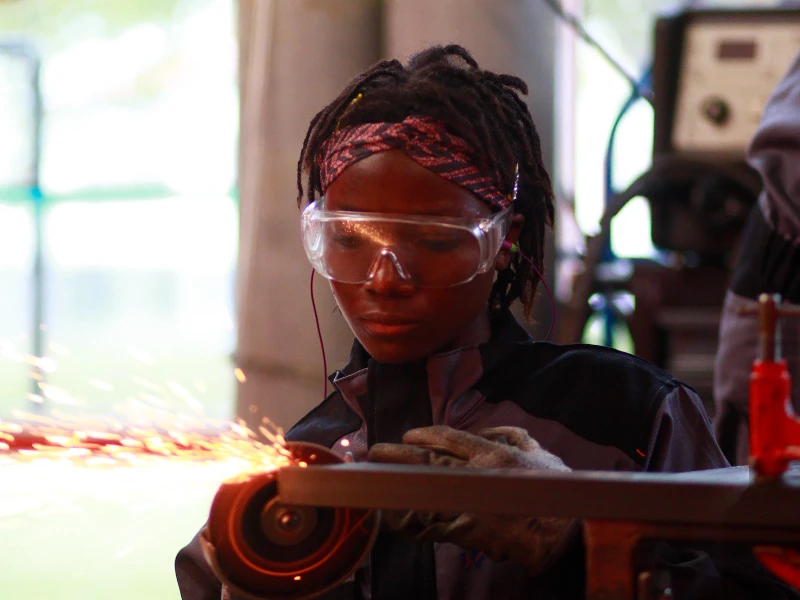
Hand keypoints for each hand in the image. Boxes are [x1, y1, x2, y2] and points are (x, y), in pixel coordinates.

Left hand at [368, 425, 580, 575]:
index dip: (423, 434)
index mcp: (492, 453)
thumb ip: (511, 434)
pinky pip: (430, 523)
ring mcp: (468, 503)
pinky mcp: (465, 531)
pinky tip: (392, 512)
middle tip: (375, 449)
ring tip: (375, 477)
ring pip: (422, 490)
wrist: (562, 533)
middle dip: (398, 453)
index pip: (448, 437)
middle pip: (426, 459)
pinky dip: (409, 517)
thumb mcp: (537, 450)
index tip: (408, 434)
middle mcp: (475, 475)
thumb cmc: (553, 490)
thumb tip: (487, 429)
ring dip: (396, 483)